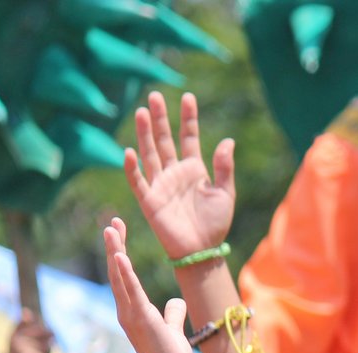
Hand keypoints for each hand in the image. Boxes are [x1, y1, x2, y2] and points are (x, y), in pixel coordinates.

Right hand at [106, 219, 198, 352]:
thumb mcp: (173, 329)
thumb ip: (173, 313)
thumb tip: (176, 301)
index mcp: (133, 312)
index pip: (124, 277)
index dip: (120, 253)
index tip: (120, 231)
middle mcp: (127, 312)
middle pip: (117, 273)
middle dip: (114, 246)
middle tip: (111, 222)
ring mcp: (131, 317)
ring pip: (120, 279)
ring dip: (114, 252)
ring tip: (110, 229)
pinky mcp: (142, 321)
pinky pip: (132, 292)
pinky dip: (125, 273)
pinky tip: (119, 255)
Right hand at [126, 91, 234, 260]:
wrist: (202, 251)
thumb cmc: (215, 224)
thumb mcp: (225, 193)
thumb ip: (224, 167)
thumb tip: (228, 141)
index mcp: (194, 169)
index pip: (188, 137)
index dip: (188, 118)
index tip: (188, 97)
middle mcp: (174, 173)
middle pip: (164, 140)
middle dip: (160, 119)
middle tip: (155, 96)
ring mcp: (160, 185)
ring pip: (150, 154)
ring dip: (145, 134)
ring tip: (142, 112)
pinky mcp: (150, 201)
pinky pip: (138, 182)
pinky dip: (133, 168)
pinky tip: (130, 152)